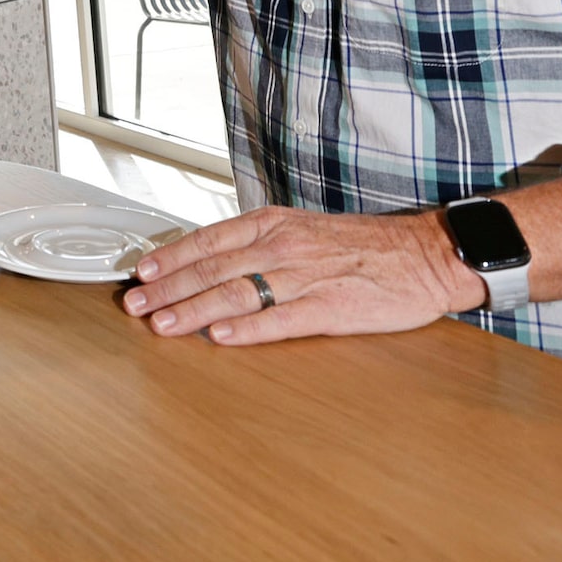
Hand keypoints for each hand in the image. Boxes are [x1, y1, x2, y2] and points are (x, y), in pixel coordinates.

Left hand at [122, 204, 481, 344]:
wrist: (426, 254)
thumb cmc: (364, 247)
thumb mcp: (303, 230)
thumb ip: (261, 245)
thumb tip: (213, 264)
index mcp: (274, 225)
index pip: (208, 241)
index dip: (170, 258)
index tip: (140, 274)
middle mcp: (283, 247)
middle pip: (212, 268)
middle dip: (168, 289)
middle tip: (134, 307)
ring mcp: (306, 277)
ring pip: (238, 293)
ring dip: (194, 310)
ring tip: (163, 326)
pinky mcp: (332, 307)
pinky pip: (282, 319)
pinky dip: (249, 328)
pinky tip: (222, 336)